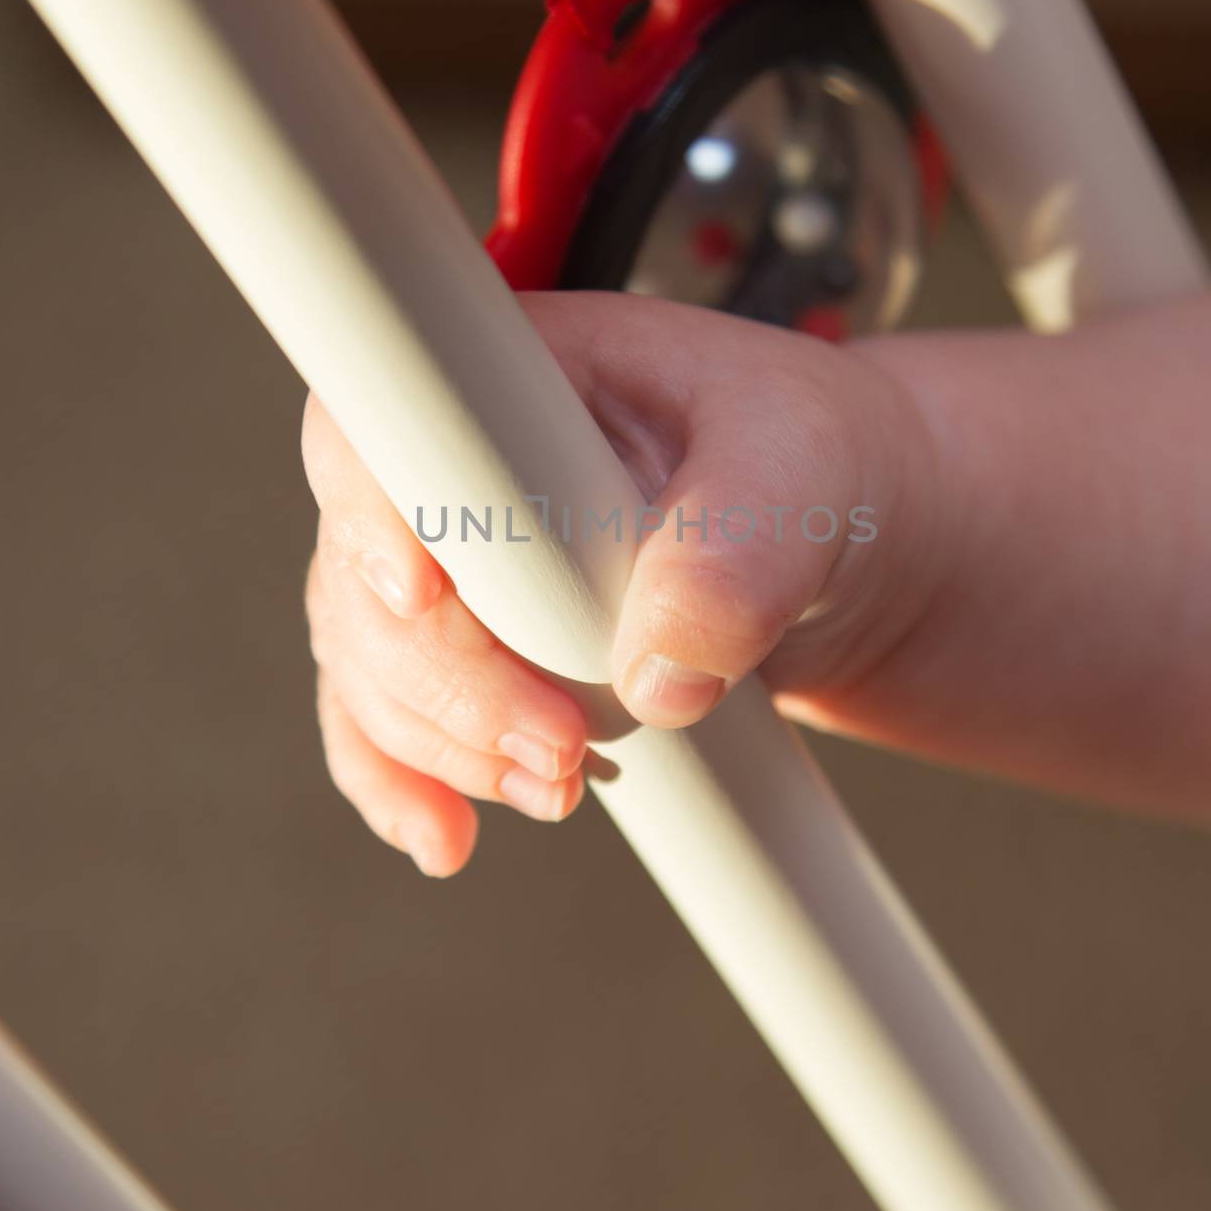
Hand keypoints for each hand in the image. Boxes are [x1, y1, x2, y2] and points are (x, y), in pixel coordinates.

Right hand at [302, 291, 943, 875]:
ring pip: (371, 660)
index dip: (376, 505)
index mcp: (517, 373)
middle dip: (448, 679)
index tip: (421, 593)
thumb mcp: (807, 476)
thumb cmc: (815, 464)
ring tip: (559, 785)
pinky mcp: (466, 647)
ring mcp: (449, 560)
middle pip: (364, 570)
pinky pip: (388, 718)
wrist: (847, 544)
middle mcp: (457, 460)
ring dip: (444, 743)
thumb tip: (657, 675)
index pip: (391, 420)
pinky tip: (446, 836)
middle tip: (561, 747)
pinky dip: (408, 779)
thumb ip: (738, 554)